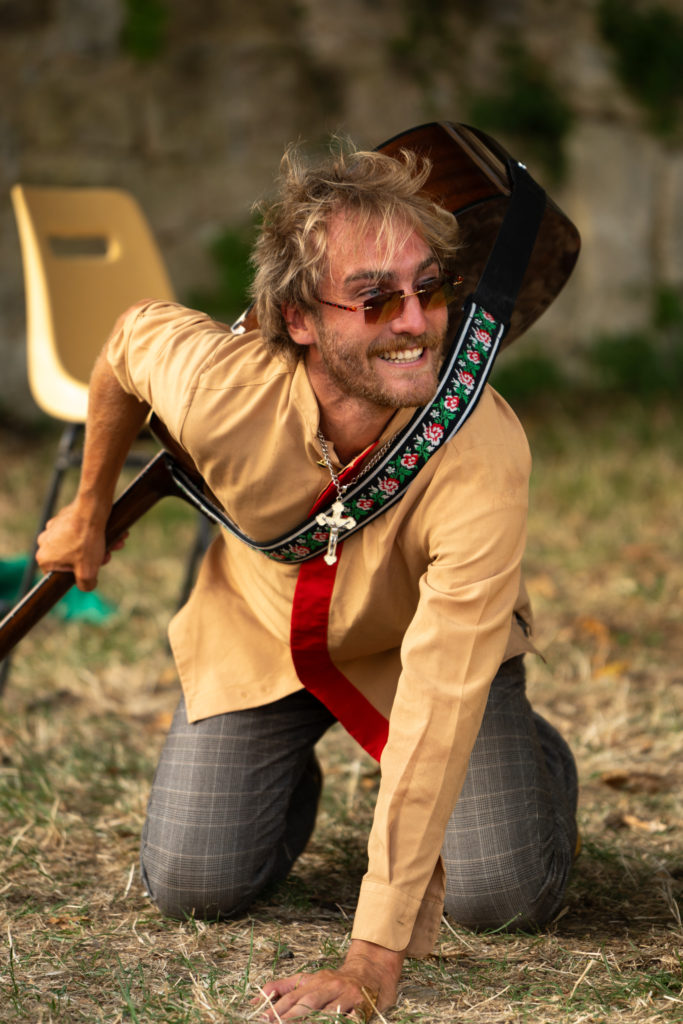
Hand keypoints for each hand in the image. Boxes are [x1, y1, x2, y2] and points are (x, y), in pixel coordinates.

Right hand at [36, 501, 122, 590]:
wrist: (93, 509)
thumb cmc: (87, 541)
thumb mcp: (88, 572)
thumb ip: (85, 585)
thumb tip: (86, 586)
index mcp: (44, 558)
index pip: (59, 575)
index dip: (78, 575)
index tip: (92, 569)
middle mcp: (44, 542)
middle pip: (72, 559)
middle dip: (93, 559)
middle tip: (106, 556)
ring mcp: (53, 528)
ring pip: (79, 544)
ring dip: (97, 546)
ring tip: (113, 543)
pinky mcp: (64, 517)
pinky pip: (79, 531)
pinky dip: (93, 533)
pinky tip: (109, 532)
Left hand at [254, 939, 403, 1020]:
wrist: (371, 971)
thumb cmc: (334, 982)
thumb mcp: (309, 980)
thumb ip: (282, 988)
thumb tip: (256, 1001)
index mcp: (315, 981)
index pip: (293, 995)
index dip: (278, 1007)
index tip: (263, 1017)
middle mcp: (330, 987)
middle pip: (309, 1003)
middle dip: (292, 1016)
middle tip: (276, 1023)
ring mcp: (347, 997)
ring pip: (330, 1012)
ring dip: (315, 1021)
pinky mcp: (363, 1007)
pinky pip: (352, 1019)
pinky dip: (342, 1021)